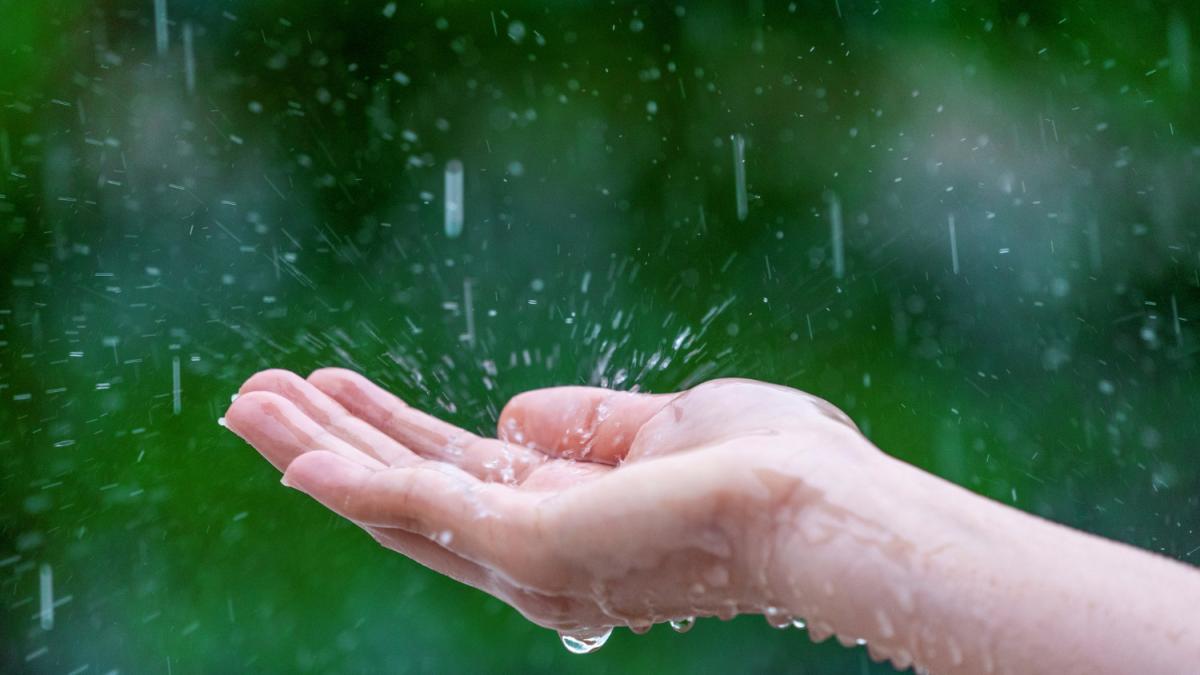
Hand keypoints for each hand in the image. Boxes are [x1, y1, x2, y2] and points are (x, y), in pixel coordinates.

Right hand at [224, 369, 874, 641]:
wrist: (819, 501)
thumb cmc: (766, 463)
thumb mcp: (659, 424)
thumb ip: (583, 424)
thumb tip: (513, 410)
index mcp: (567, 514)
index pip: (453, 472)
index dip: (387, 429)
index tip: (333, 387)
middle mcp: (535, 549)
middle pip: (406, 492)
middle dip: (328, 443)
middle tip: (253, 397)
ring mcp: (528, 555)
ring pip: (395, 502)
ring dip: (316, 453)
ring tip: (246, 405)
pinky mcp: (528, 546)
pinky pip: (419, 512)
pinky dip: (352, 483)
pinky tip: (296, 453)